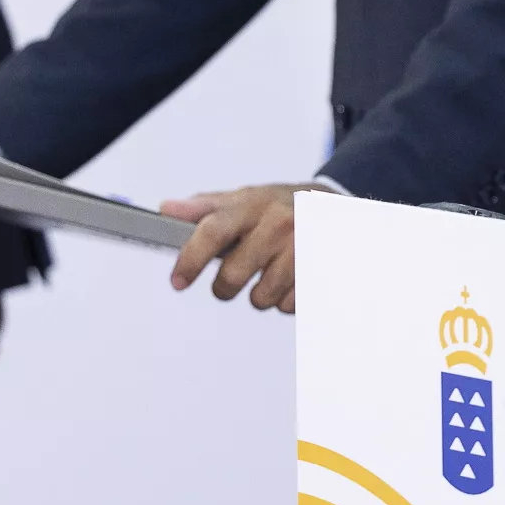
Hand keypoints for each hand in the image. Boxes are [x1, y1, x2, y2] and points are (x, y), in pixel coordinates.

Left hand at [160, 183, 325, 313]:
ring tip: (269, 275)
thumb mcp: (247, 198)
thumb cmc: (282, 206)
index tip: (178, 281)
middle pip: (233, 276)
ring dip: (260, 295)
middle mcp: (278, 224)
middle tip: (231, 280)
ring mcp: (302, 249)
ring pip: (261, 298)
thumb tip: (167, 210)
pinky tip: (292, 280)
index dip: (190, 260)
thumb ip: (205, 206)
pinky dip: (285, 300)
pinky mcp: (321, 272)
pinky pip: (288, 306)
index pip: (212, 232)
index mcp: (254, 204)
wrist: (337, 207)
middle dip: (225, 287)